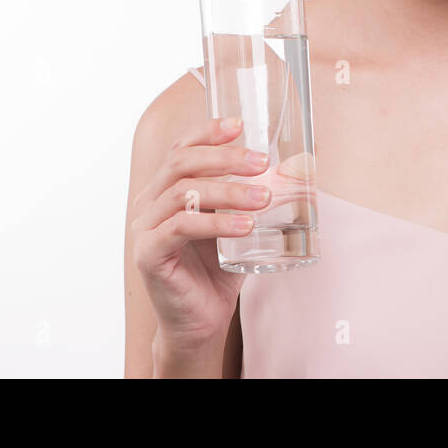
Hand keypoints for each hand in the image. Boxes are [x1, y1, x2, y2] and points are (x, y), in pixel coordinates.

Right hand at [130, 118, 279, 348]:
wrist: (201, 321)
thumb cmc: (219, 269)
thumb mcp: (240, 223)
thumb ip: (258, 195)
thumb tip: (302, 165)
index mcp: (166, 189)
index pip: (182, 148)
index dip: (208, 132)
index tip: (240, 126)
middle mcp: (150, 203)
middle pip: (182, 163)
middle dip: (225, 158)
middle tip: (262, 163)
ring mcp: (144, 228)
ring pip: (183, 192)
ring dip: (228, 191)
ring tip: (263, 198)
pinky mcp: (148, 254)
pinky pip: (180, 228)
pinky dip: (215, 223)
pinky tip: (244, 226)